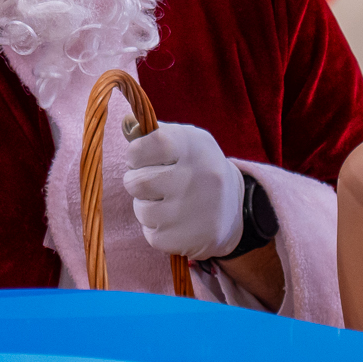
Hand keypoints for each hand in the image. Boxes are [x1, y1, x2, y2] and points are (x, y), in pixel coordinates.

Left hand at [123, 121, 244, 260]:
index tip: (141, 158)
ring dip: (145, 206)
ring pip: (141, 210)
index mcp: (192, 147)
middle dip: (137, 182)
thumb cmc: (199, 168)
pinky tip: (174, 221)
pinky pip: (150, 234)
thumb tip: (126, 123)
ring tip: (165, 202)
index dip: (134, 154)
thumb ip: (153, 133)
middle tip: (152, 182)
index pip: (142, 148)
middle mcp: (194, 177)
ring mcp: (191, 211)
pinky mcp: (187, 239)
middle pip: (136, 182)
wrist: (236, 209)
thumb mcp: (185, 142)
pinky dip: (156, 228)